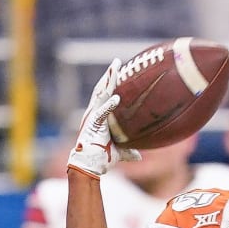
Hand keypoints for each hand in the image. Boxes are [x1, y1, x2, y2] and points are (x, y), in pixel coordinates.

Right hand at [67, 59, 140, 178]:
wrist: (89, 166)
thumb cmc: (101, 159)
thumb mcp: (118, 153)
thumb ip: (128, 151)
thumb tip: (139, 156)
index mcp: (99, 116)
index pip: (106, 95)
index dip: (112, 83)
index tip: (120, 71)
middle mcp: (94, 113)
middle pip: (102, 89)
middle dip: (109, 75)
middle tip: (117, 61)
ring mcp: (92, 117)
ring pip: (101, 95)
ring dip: (108, 81)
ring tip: (115, 68)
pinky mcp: (93, 125)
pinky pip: (102, 113)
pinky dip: (109, 105)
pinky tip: (117, 97)